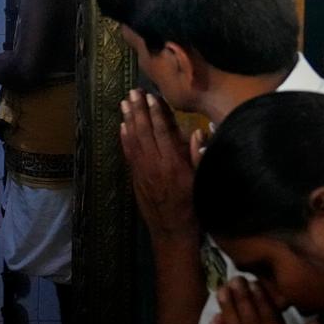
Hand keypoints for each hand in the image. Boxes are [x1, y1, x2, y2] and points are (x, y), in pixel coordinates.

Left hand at [120, 89, 197, 239]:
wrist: (172, 231)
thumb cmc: (192, 206)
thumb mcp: (201, 181)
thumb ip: (198, 156)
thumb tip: (198, 132)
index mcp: (173, 163)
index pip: (163, 131)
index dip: (156, 112)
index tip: (151, 97)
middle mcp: (154, 164)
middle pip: (144, 131)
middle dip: (138, 110)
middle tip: (133, 92)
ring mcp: (142, 171)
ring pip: (133, 140)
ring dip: (128, 120)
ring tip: (124, 103)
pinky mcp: (136, 178)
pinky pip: (128, 154)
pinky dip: (124, 139)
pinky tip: (122, 127)